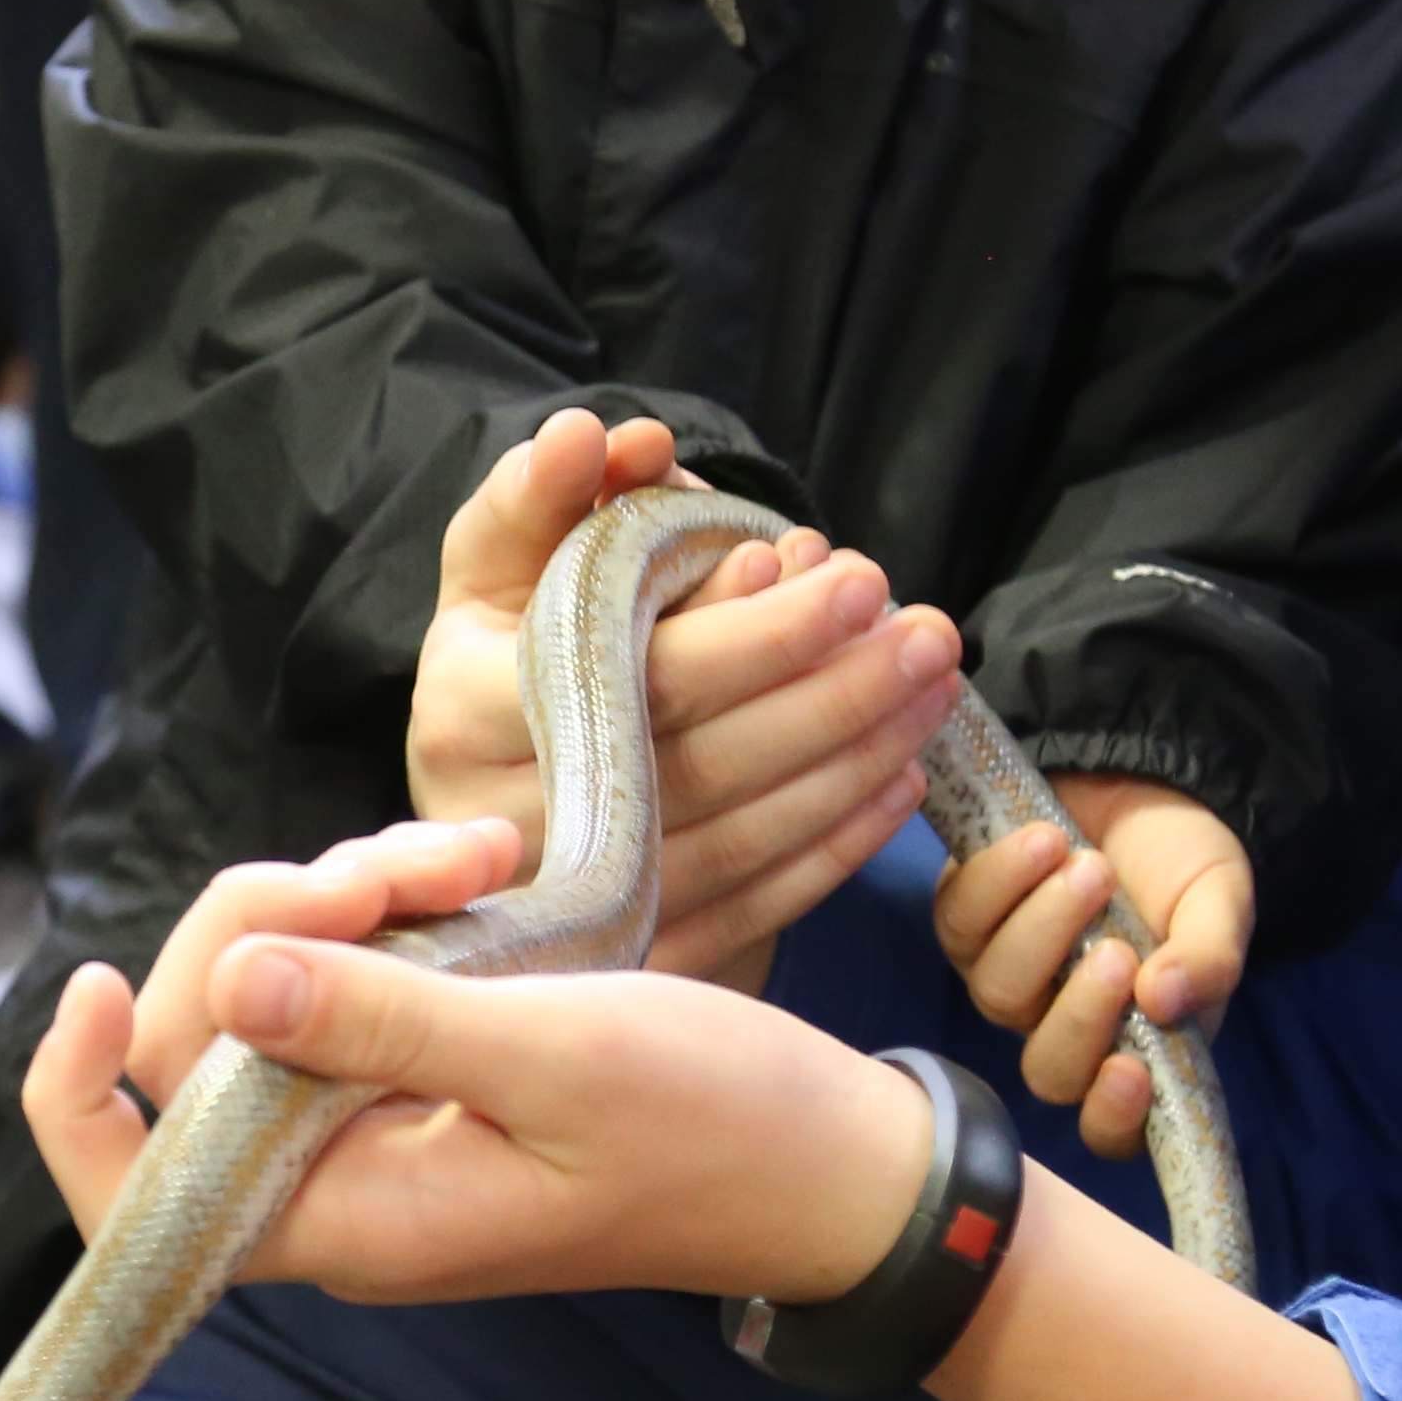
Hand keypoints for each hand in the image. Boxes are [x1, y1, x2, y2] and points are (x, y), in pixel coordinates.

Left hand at [22, 819, 929, 1306]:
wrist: (837, 1170)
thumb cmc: (718, 1129)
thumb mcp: (554, 1056)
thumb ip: (386, 1023)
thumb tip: (232, 987)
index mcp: (349, 1219)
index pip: (130, 1187)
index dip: (75, 1089)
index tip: (94, 975)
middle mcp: (340, 1184)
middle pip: (197, 1042)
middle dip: (273, 922)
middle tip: (407, 868)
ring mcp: (382, 1125)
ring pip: (277, 987)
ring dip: (352, 894)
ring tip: (477, 857)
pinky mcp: (429, 1073)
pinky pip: (354, 976)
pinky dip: (398, 909)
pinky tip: (482, 871)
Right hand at [403, 411, 966, 989]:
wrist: (480, 806)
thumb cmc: (504, 659)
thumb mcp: (498, 566)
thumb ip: (546, 494)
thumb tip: (611, 442)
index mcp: (469, 708)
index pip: (638, 673)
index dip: (754, 629)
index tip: (850, 574)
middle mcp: (510, 821)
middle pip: (703, 758)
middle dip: (834, 690)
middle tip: (929, 632)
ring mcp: (574, 905)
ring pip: (741, 837)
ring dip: (853, 761)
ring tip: (932, 688)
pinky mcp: (629, 959)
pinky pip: (753, 906)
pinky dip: (836, 846)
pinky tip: (898, 781)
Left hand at [931, 779, 1250, 1157]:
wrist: (1139, 780)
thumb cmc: (1184, 860)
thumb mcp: (1220, 902)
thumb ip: (1209, 957)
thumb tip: (1164, 999)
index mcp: (1139, 1043)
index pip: (1113, 1127)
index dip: (1112, 1117)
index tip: (1128, 1068)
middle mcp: (1065, 1025)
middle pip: (1047, 1069)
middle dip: (1078, 1014)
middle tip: (1117, 947)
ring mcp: (1010, 977)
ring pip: (998, 991)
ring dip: (1042, 929)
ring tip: (1090, 865)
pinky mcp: (966, 921)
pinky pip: (961, 919)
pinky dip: (1001, 879)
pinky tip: (1045, 839)